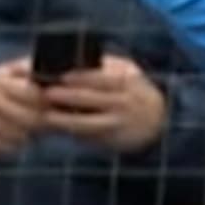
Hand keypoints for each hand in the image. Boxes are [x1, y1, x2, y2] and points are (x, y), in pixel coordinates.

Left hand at [43, 53, 170, 154]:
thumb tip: (72, 65)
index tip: (61, 76)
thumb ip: (105, 68)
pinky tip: (59, 128)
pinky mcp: (114, 139)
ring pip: (89, 122)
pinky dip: (74, 132)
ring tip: (48, 116)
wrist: (156, 119)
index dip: (81, 77)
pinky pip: (91, 136)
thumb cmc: (130, 90)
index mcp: (128, 80)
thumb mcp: (126, 74)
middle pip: (94, 98)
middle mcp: (125, 101)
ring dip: (67, 119)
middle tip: (47, 93)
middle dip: (69, 96)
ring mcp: (120, 122)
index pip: (102, 77)